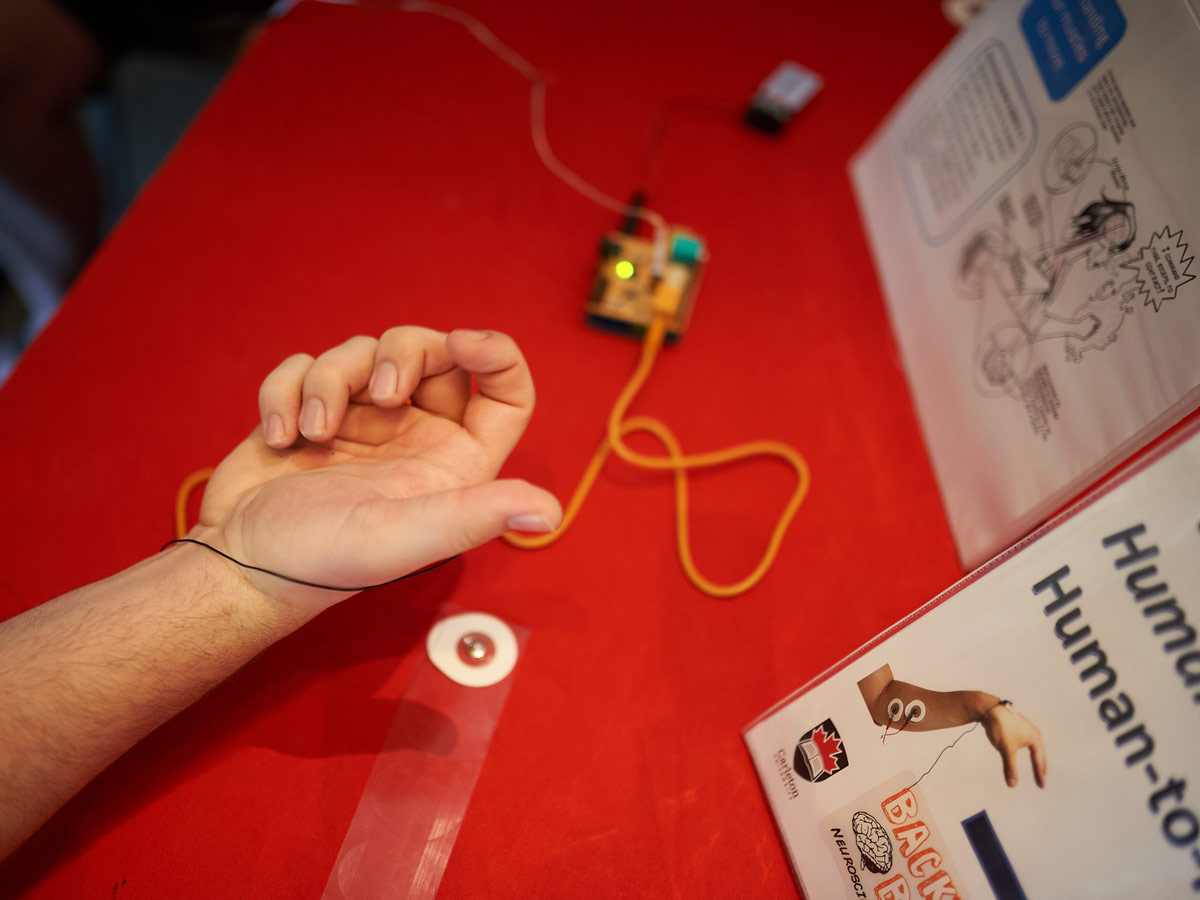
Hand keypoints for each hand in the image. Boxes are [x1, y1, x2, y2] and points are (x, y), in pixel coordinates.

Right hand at [192, 326, 561, 611]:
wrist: (241, 564)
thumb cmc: (325, 560)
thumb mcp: (405, 536)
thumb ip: (474, 515)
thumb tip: (550, 513)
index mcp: (455, 462)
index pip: (506, 393)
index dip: (499, 355)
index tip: (463, 343)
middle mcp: (416, 435)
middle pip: (434, 352)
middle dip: (404, 353)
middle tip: (381, 393)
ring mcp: (361, 420)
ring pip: (365, 351)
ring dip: (333, 379)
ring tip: (314, 432)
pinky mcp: (310, 410)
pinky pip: (307, 364)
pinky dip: (288, 390)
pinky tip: (280, 437)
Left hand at [981, 702, 1046, 787]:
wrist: (989, 708)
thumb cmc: (1001, 727)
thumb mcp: (1006, 750)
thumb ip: (1010, 768)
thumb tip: (1012, 784)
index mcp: (1035, 738)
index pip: (1038, 761)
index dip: (1039, 775)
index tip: (1041, 786)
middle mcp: (1034, 733)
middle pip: (1040, 753)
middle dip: (1041, 766)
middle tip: (1042, 777)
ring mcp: (1026, 728)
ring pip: (1034, 746)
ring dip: (1036, 757)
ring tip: (1037, 765)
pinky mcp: (1018, 726)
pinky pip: (1026, 741)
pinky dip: (1028, 750)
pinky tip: (1024, 749)